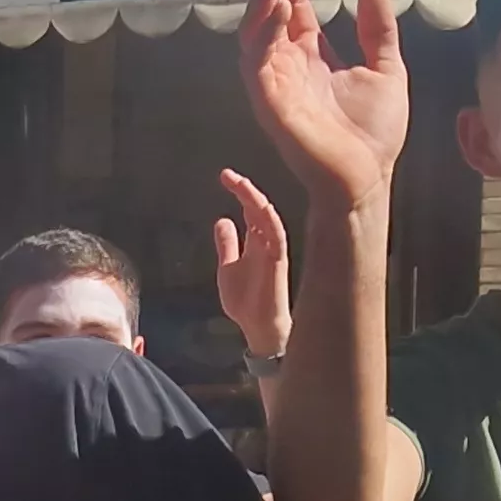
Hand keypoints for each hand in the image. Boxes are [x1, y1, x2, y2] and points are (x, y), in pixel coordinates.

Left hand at [212, 170, 293, 359]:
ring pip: (268, 218)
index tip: (225, 177)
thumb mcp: (228, 268)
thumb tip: (222, 220)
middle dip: (244, 190)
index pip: (249, 210)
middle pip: (257, 208)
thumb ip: (227, 245)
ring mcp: (273, 250)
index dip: (239, 192)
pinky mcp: (279, 261)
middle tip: (227, 175)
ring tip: (242, 185)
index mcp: (254, 241)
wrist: (257, 326)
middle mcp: (265, 241)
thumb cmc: (246, 301)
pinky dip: (270, 221)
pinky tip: (262, 207)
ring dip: (255, 200)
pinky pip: (278, 236)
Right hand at [235, 0, 408, 211]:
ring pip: (257, 28)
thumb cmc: (373, 134)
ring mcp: (274, 81)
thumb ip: (376, 30)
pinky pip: (259, 61)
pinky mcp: (269, 102)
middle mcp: (287, 63)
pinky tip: (285, 5)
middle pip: (271, 7)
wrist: (365, 178)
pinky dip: (268, 32)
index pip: (299, 2)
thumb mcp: (386, 69)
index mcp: (310, 55)